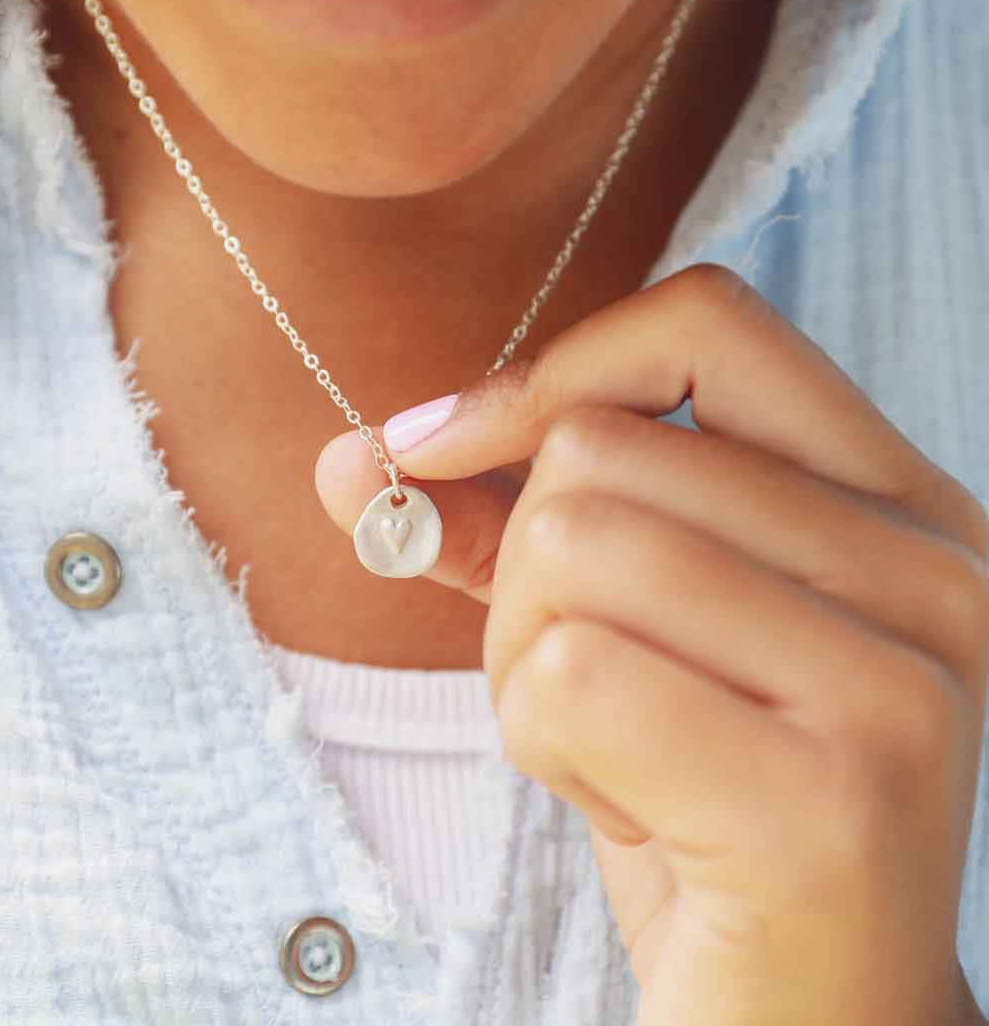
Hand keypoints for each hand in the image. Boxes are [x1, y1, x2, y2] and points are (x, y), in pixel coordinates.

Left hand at [316, 264, 988, 1025]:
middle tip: (579, 682)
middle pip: (597, 451)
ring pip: (566, 550)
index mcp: (895, 507)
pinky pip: (565, 678)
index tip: (440, 446)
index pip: (706, 323)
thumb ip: (488, 524)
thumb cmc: (697, 800)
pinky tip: (630, 809)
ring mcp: (894, 686)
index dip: (551, 371)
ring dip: (524, 664)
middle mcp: (929, 575)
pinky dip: (543, 746)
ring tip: (610, 746)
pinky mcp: (829, 802)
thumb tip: (349, 456)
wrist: (802, 1016)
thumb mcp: (605, 627)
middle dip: (519, 574)